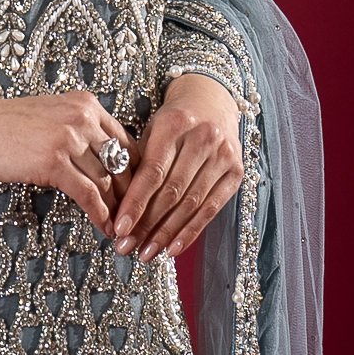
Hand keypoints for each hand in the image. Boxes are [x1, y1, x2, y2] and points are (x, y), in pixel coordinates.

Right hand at [0, 88, 141, 237]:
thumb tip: (103, 166)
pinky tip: (104, 228)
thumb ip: (79, 133)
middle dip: (134, 196)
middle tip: (138, 220)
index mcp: (86, 104)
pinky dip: (100, 215)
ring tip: (124, 231)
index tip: (141, 197)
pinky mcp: (54, 161)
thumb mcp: (51, 118)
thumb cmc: (2, 126)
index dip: (138, 174)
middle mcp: (84, 117)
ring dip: (120, 211)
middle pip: (124, 163)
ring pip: (109, 181)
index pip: (127, 142)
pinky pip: (88, 194)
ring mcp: (70, 137)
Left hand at [111, 75, 244, 260]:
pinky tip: (173, 249)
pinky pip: (212, 208)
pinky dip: (191, 231)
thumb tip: (116, 209)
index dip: (135, 203)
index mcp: (174, 124)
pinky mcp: (236, 172)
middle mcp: (203, 138)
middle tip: (126, 247)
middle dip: (147, 224)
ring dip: (166, 233)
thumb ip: (137, 163)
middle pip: (172, 192)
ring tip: (146, 253)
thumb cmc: (172, 122)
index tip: (119, 229)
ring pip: (191, 203)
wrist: (211, 101)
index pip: (152, 172)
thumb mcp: (151, 131)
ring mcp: (223, 156)